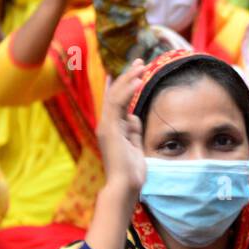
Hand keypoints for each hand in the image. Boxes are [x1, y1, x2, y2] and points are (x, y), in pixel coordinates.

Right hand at [98, 60, 146, 193]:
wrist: (124, 186)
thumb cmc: (131, 172)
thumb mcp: (135, 147)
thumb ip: (133, 132)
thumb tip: (134, 117)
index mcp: (112, 129)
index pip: (114, 102)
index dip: (121, 85)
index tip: (129, 72)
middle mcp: (107, 125)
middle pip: (115, 94)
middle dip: (128, 76)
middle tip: (140, 61)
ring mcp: (107, 126)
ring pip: (116, 95)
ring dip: (130, 78)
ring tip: (142, 65)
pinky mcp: (110, 128)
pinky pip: (118, 104)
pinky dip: (128, 90)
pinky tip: (138, 80)